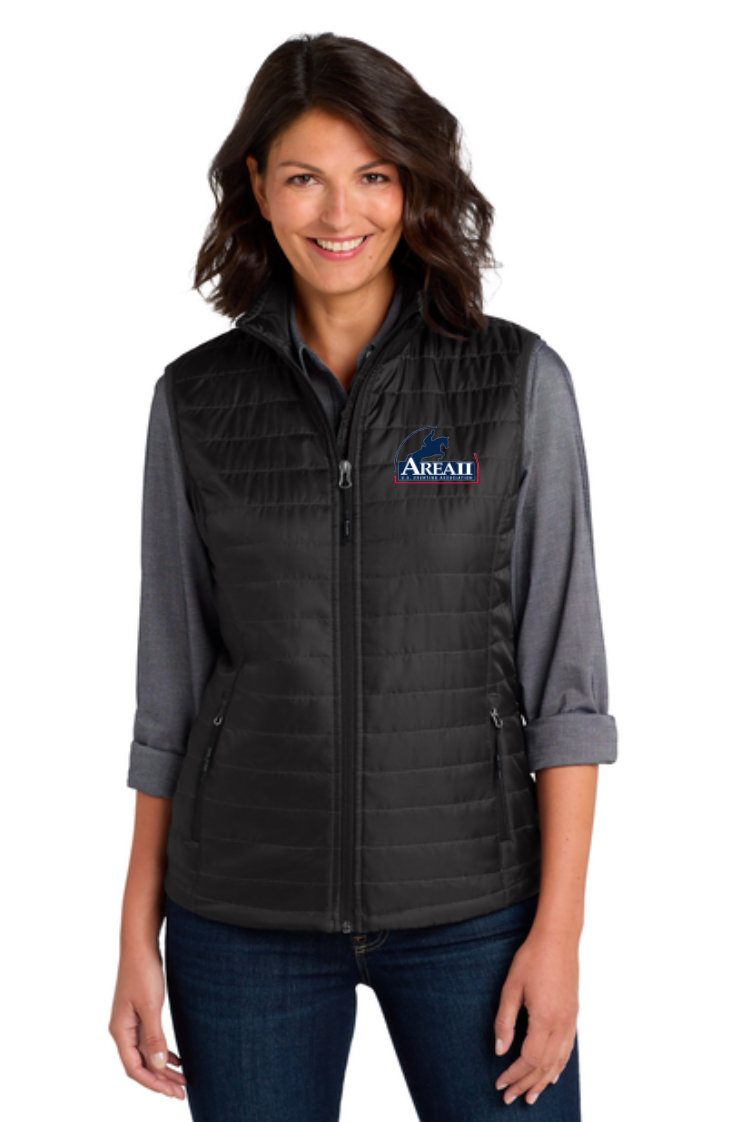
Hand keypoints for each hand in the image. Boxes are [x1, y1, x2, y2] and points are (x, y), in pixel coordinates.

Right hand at [109, 944, 186, 1099]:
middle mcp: (123, 1030)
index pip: (134, 1068)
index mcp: (120, 1031)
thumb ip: (154, 1036)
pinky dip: (162, 1052)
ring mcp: (131, 1022)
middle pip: (141, 1065)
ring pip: (146, 1054)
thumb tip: (159, 1065)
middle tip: (182, 1092)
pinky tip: (176, 1058)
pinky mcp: (140, 1014)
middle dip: (160, 1080)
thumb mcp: (151, 1006)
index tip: (173, 1092)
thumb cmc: (143, 972)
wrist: (140, 945)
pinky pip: (149, 1042)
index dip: (153, 1083)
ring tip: (183, 1079)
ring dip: (163, 1068)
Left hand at [493, 923, 578, 1105]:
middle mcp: (561, 1025)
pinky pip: (568, 1049)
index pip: (529, 1059)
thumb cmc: (532, 958)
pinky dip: (559, 1066)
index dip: (514, 1074)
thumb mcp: (511, 987)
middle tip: (511, 1098)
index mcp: (545, 1019)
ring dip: (544, 1081)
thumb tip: (500, 1050)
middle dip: (526, 1084)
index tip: (500, 1083)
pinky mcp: (573, 1015)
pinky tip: (553, 1074)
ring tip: (531, 1096)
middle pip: (544, 1066)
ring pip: (558, 1061)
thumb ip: (505, 1021)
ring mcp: (570, 1021)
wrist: (559, 938)